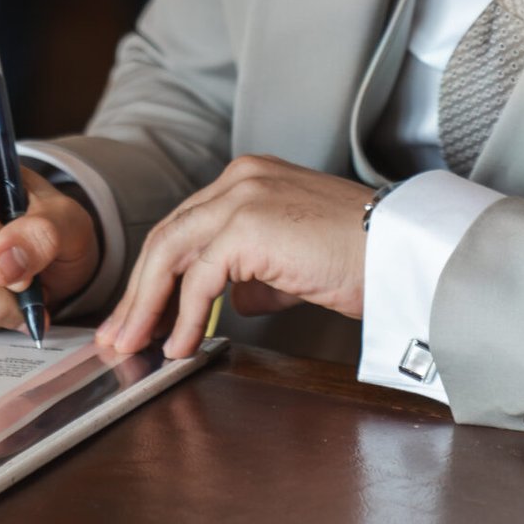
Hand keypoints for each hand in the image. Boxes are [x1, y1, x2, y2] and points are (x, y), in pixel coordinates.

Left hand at [95, 156, 369, 362]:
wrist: (405, 252)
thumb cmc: (366, 257)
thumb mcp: (296, 261)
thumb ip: (259, 274)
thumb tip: (235, 301)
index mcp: (248, 178)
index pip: (184, 227)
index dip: (155, 275)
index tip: (139, 313)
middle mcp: (239, 179)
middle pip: (167, 238)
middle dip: (138, 292)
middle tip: (118, 336)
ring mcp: (242, 197)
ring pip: (171, 253)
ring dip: (147, 305)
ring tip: (136, 345)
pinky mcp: (248, 226)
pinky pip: (199, 278)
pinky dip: (184, 315)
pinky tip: (180, 345)